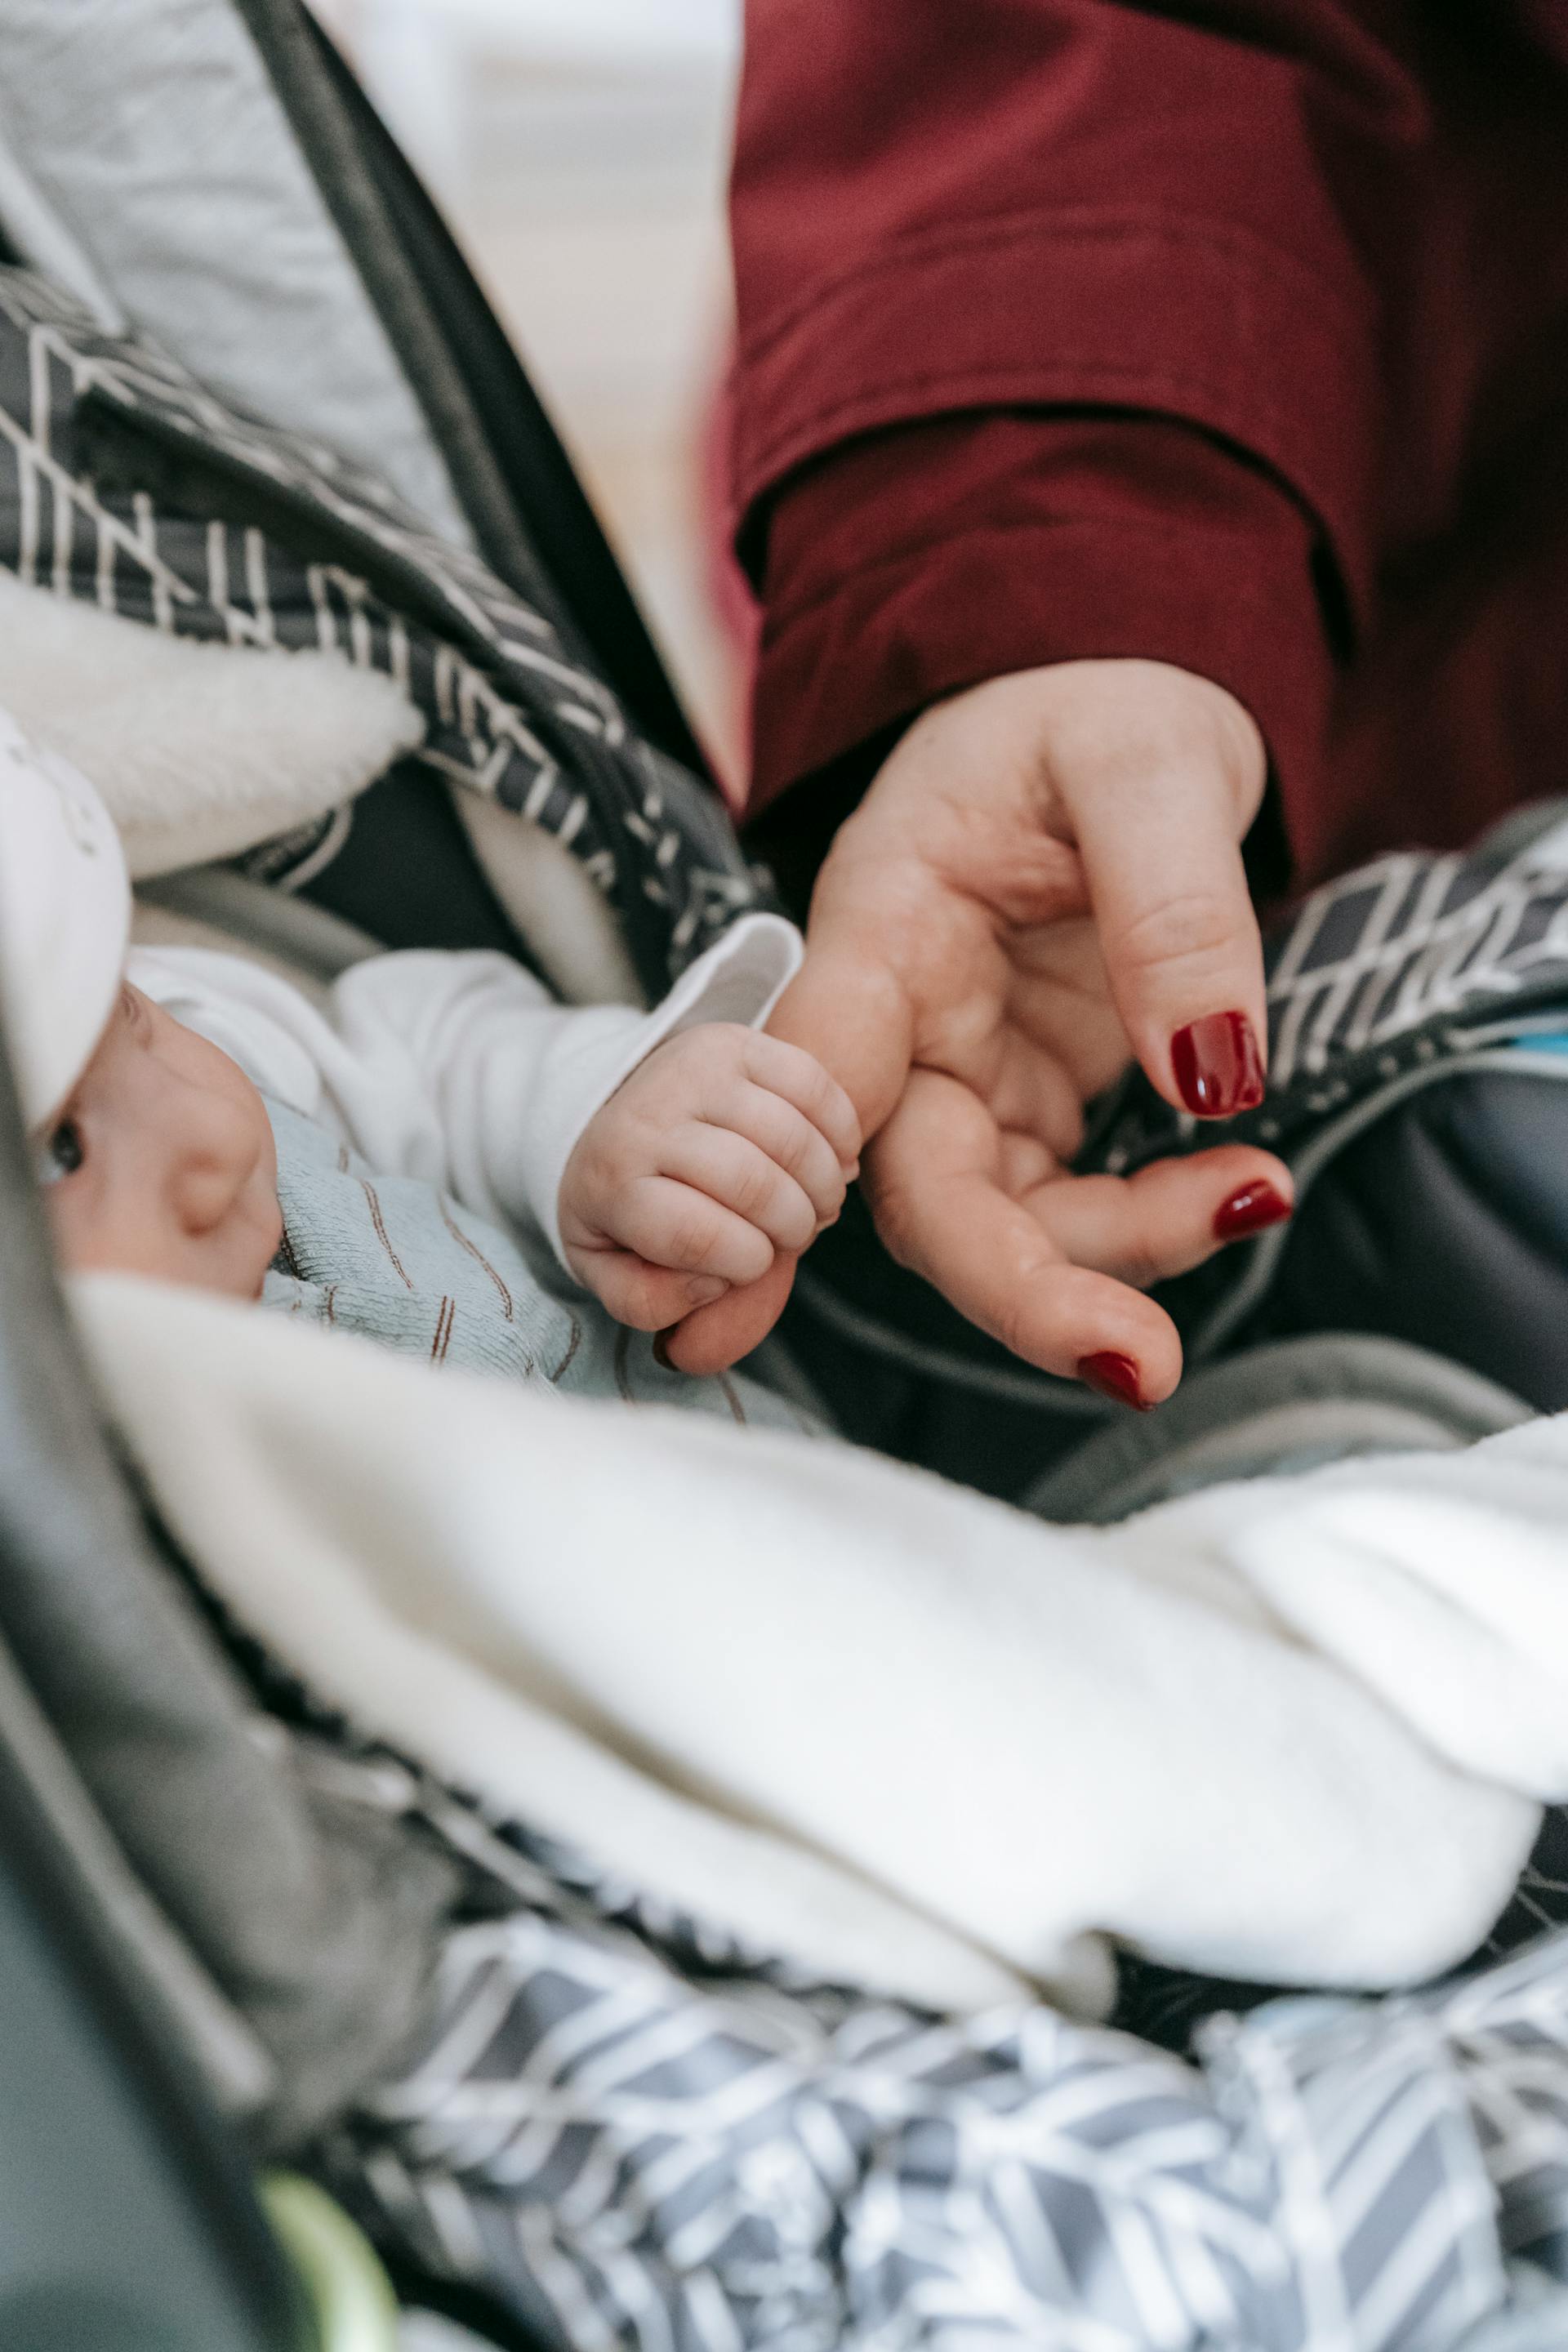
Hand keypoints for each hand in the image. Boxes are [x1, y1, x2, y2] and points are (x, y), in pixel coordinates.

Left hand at [558, 1023, 858, 1331]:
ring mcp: (692, 1069)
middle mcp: (646, 1115)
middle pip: (753, 1184)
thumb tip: (713, 1280)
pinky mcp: (734, 1041)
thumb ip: (650, 1301)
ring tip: (819, 1203)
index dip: (745, 1265)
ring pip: (790, 1137)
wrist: (603, 1113)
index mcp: (610, 1180)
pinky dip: (841, 1131)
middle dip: (793, 1227)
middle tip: (796, 1236)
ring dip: (823, 1185)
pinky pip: (813, 1084)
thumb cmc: (622, 1209)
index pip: (697, 1236)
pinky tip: (835, 1158)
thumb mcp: (612, 1269)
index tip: (752, 1266)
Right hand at [665, 660, 1295, 1400]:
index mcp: (881, 925)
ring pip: (993, 1221)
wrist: (1112, 704)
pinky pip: (1066, 1202)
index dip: (779, 1195)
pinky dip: (1150, 1222)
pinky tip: (1240, 1186)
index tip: (744, 1302)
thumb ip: (1173, 903)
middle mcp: (900, 1021)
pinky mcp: (1026, 1099)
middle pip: (913, 1192)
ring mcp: (961, 1071)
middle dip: (1019, 1288)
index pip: (820, 1077)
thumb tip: (1211, 1077)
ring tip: (1254, 1196)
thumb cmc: (1099, 705)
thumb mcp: (1149, 760)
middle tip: (1136, 1359)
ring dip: (1110, 1258)